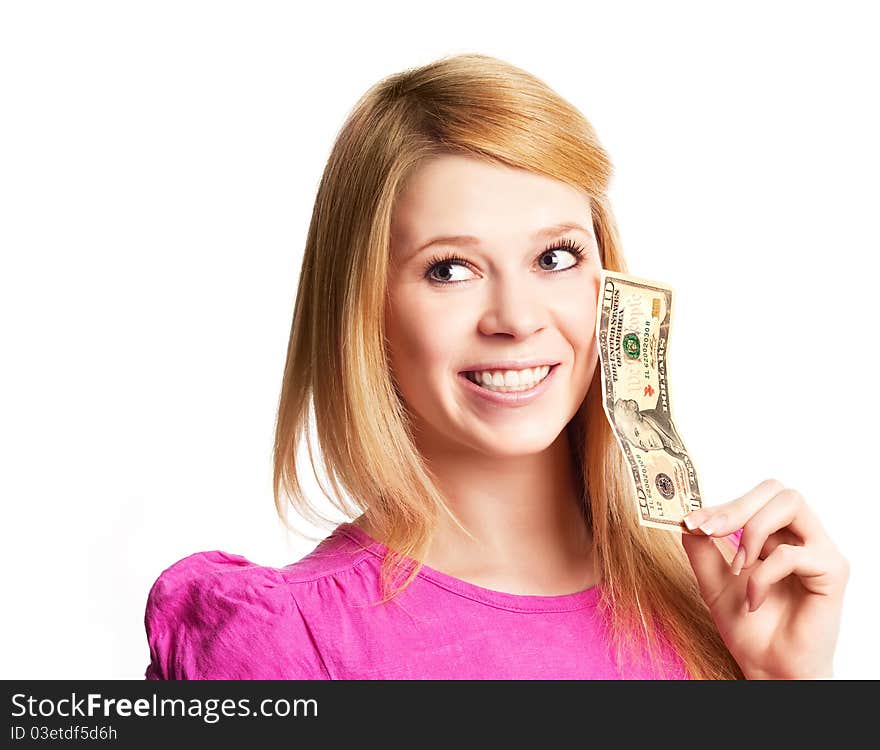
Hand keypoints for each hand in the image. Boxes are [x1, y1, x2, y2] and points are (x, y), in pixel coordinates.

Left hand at [681, 479, 848, 679]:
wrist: (769, 669)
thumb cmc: (749, 627)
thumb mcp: (712, 580)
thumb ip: (701, 547)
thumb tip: (687, 516)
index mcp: (776, 534)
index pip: (753, 498)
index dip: (720, 504)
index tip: (690, 522)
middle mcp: (801, 536)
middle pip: (776, 489)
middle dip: (735, 506)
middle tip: (708, 530)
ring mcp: (819, 551)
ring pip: (790, 503)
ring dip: (752, 530)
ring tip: (737, 566)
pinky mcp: (833, 571)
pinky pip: (792, 553)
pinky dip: (762, 574)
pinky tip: (753, 600)